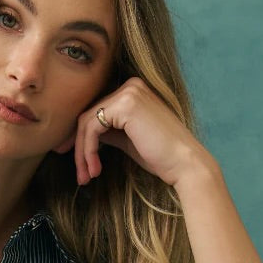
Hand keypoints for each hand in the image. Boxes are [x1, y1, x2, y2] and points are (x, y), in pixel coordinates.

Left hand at [52, 76, 212, 189]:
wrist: (183, 164)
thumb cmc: (160, 156)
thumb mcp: (128, 140)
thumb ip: (109, 131)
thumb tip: (85, 134)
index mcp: (133, 91)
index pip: (97, 111)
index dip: (83, 138)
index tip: (79, 163)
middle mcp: (131, 86)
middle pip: (89, 115)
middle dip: (79, 148)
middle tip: (80, 175)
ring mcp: (128, 92)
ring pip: (87, 122)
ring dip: (83, 153)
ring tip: (87, 176)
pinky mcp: (125, 105)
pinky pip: (93, 127)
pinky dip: (88, 150)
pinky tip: (95, 168)